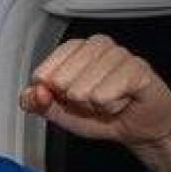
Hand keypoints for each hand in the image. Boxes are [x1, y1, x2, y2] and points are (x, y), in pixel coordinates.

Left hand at [20, 34, 170, 148]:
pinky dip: (110, 107)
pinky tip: (121, 101)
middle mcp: (96, 45)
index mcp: (73, 50)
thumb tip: (32, 92)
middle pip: (60, 82)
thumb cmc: (100, 113)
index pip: (42, 73)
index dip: (52, 94)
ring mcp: (119, 54)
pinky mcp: (137, 69)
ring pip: (82, 91)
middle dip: (74, 102)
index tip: (69, 96)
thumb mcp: (59, 112)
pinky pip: (104, 96)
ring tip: (108, 101)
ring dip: (94, 106)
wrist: (137, 127)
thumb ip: (37, 103)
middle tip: (92, 100)